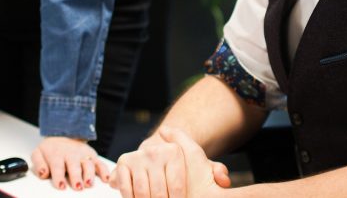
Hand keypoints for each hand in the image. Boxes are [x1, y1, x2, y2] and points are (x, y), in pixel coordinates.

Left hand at [31, 136, 108, 190]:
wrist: (63, 134)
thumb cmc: (51, 149)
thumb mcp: (39, 153)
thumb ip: (39, 164)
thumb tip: (43, 173)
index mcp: (57, 155)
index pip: (58, 166)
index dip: (59, 177)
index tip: (61, 186)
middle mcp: (72, 154)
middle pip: (74, 166)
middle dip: (76, 177)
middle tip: (77, 187)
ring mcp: (83, 155)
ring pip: (88, 165)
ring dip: (90, 174)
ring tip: (89, 183)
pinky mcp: (93, 156)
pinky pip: (100, 163)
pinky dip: (104, 171)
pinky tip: (106, 179)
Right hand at [111, 128, 229, 197]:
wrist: (161, 161)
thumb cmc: (185, 169)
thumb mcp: (203, 168)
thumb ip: (217, 173)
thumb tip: (223, 179)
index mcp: (175, 152)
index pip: (177, 189)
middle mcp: (155, 151)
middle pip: (159, 194)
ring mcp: (138, 156)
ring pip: (142, 194)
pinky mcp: (123, 163)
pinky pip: (125, 189)